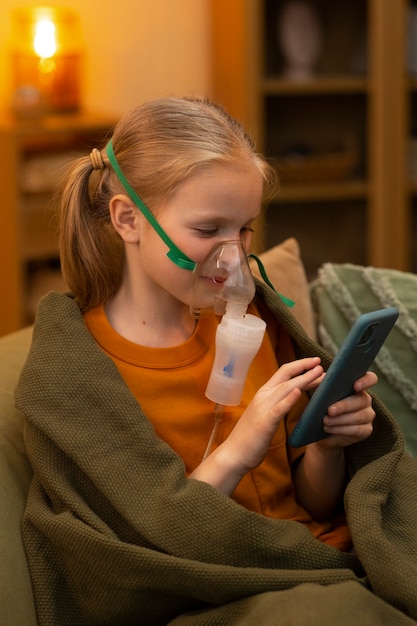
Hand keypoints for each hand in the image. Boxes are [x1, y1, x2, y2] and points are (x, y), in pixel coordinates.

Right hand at [224, 357, 323, 473]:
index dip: (300, 366)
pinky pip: (279, 408)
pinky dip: (289, 399)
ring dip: (304, 379)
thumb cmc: (250, 437)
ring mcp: (263, 408)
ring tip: (319, 373)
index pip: (283, 373)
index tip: (315, 363)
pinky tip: (299, 392)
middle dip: (305, 367)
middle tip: (321, 362)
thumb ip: (277, 404)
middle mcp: (263, 396)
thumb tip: (294, 396)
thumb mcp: (265, 415)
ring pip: (286, 388)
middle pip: (286, 375)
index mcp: (264, 394)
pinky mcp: (265, 422)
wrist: (233, 454)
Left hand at [318, 371, 377, 448]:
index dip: (366, 381)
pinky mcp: (366, 430)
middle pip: (361, 400)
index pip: (370, 379)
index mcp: (357, 386)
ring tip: (326, 421)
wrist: (321, 428)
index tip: (355, 386)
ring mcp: (368, 415)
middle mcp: (365, 399)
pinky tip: (329, 428)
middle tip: (330, 410)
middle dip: (344, 406)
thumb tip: (321, 374)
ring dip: (340, 419)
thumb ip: (324, 383)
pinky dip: (341, 430)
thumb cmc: (322, 405)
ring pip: (359, 416)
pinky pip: (357, 430)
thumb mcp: (321, 393)